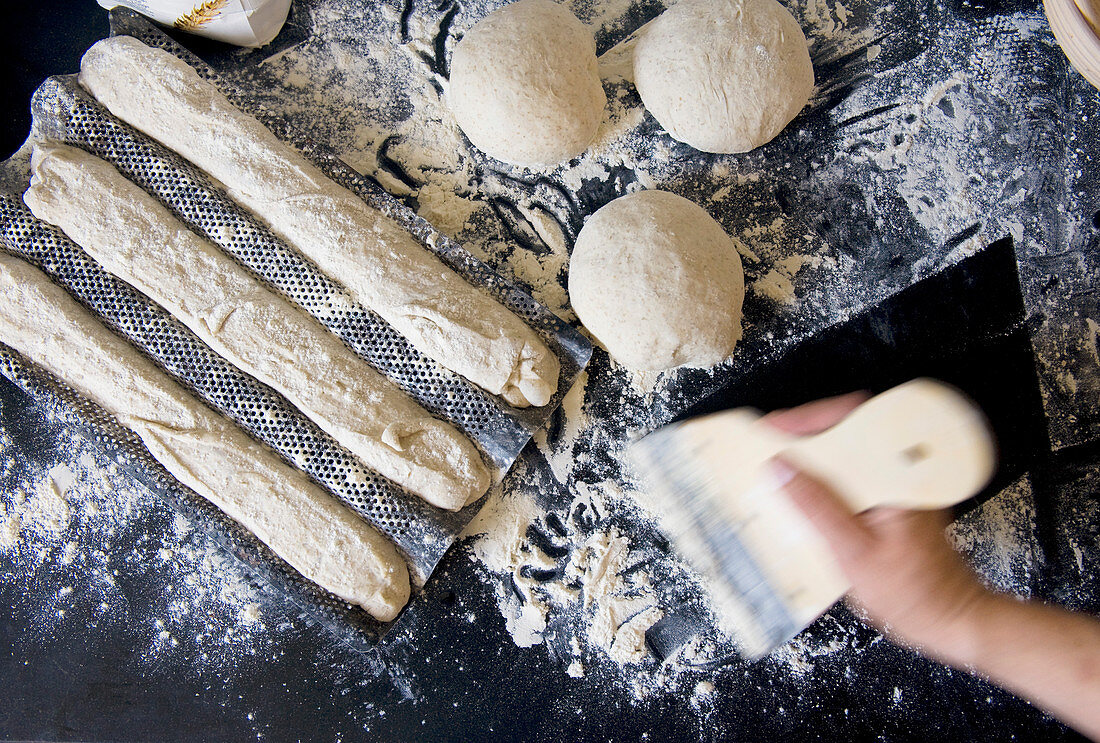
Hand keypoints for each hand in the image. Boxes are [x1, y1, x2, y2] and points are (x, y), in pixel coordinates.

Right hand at [763, 393, 993, 659]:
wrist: (953, 620)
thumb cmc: (916, 594)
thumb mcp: (853, 553)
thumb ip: (816, 507)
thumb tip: (781, 469)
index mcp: (896, 476)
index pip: (850, 420)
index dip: (807, 419)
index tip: (772, 429)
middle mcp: (901, 475)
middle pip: (846, 433)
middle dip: (804, 437)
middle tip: (769, 449)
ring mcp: (898, 488)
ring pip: (847, 456)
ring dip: (813, 461)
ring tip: (780, 472)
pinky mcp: (893, 504)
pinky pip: (854, 480)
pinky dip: (827, 483)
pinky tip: (806, 501)